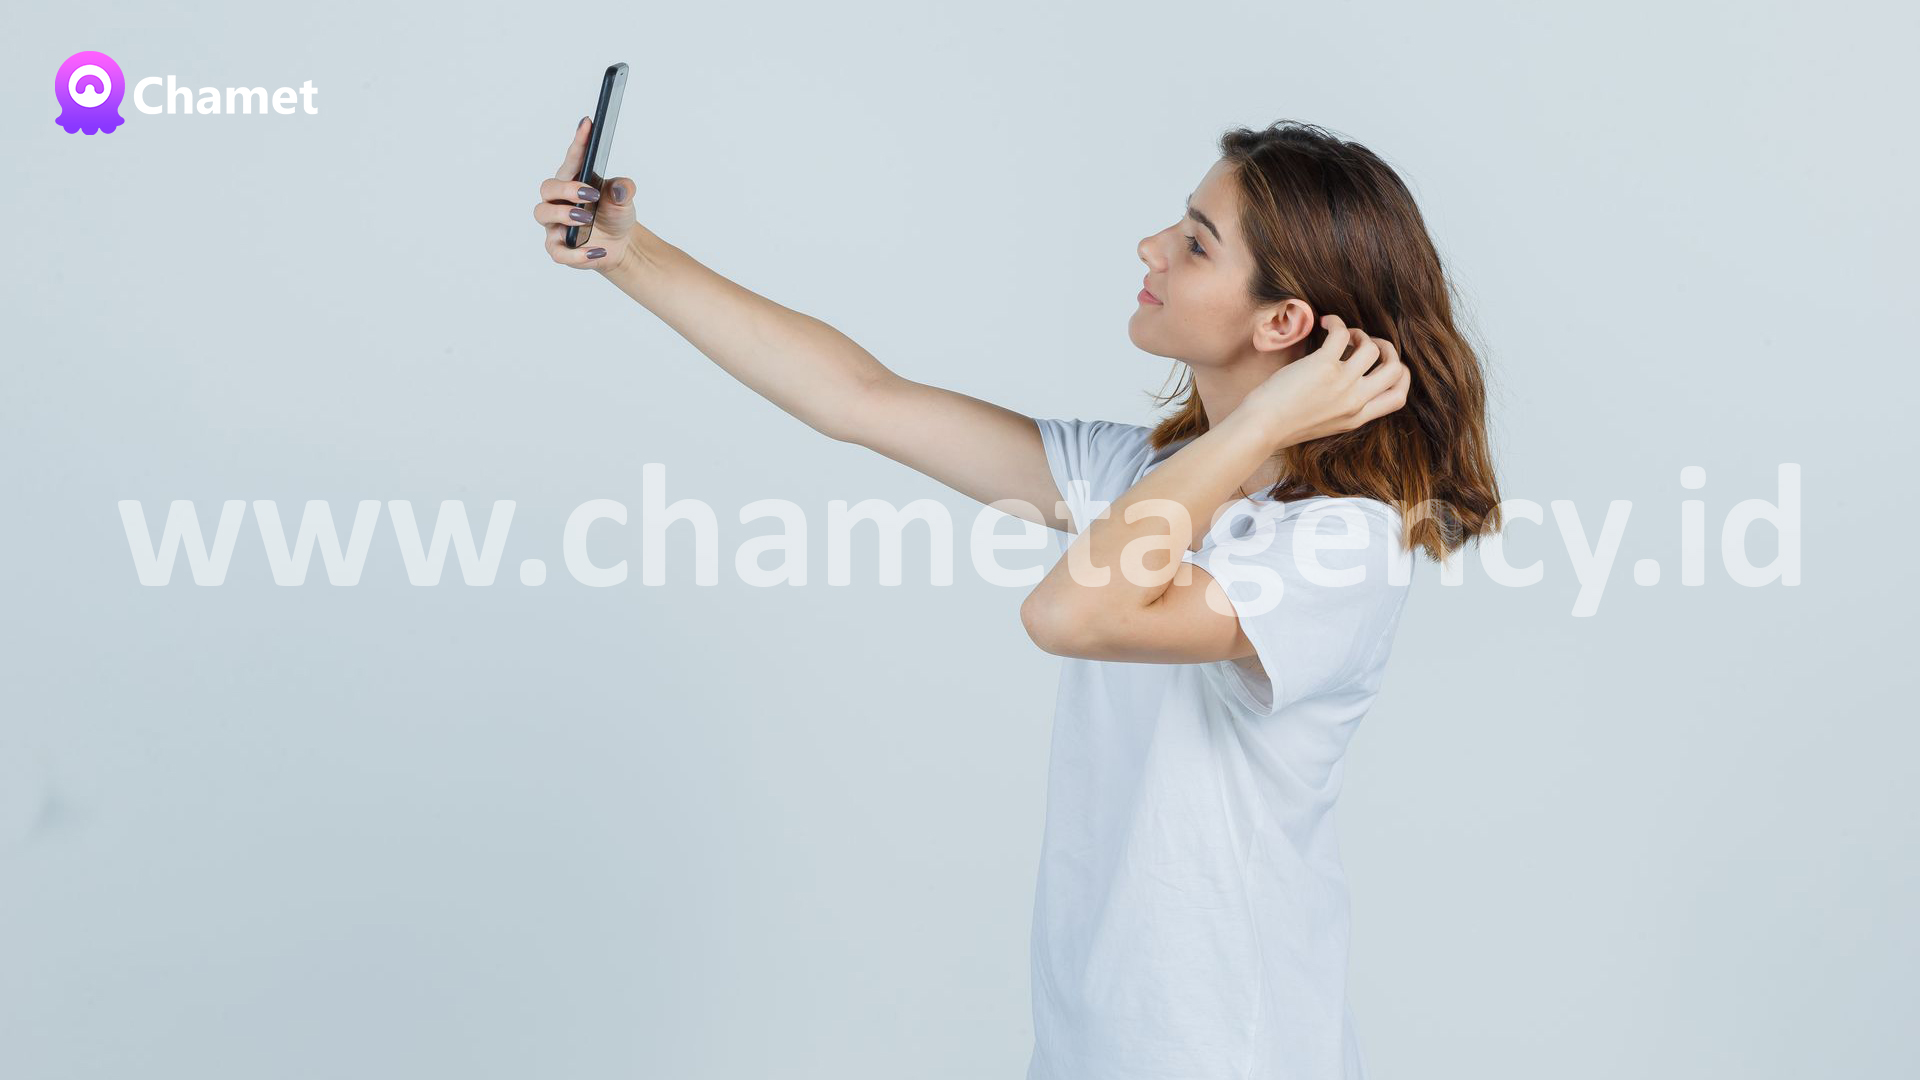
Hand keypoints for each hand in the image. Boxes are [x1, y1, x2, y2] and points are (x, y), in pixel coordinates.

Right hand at [532, 117, 646, 273]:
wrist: (621, 244)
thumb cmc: (614, 213)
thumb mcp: (624, 199)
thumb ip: (623, 189)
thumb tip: (619, 189)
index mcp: (573, 180)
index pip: (572, 159)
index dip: (578, 142)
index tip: (588, 123)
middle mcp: (558, 200)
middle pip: (547, 188)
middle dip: (566, 189)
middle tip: (590, 194)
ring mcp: (555, 224)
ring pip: (543, 214)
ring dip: (563, 215)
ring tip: (587, 218)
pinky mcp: (559, 248)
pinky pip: (557, 252)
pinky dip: (576, 254)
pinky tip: (597, 251)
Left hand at [1248, 314, 1411, 443]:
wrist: (1261, 428)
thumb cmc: (1284, 425)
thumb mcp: (1326, 424)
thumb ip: (1343, 408)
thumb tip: (1351, 383)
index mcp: (1357, 418)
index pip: (1399, 399)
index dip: (1401, 378)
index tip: (1387, 364)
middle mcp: (1355, 401)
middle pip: (1395, 370)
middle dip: (1388, 350)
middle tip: (1368, 343)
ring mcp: (1342, 383)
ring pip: (1371, 348)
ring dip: (1360, 335)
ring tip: (1343, 336)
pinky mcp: (1323, 366)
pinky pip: (1342, 333)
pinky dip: (1337, 322)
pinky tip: (1325, 323)